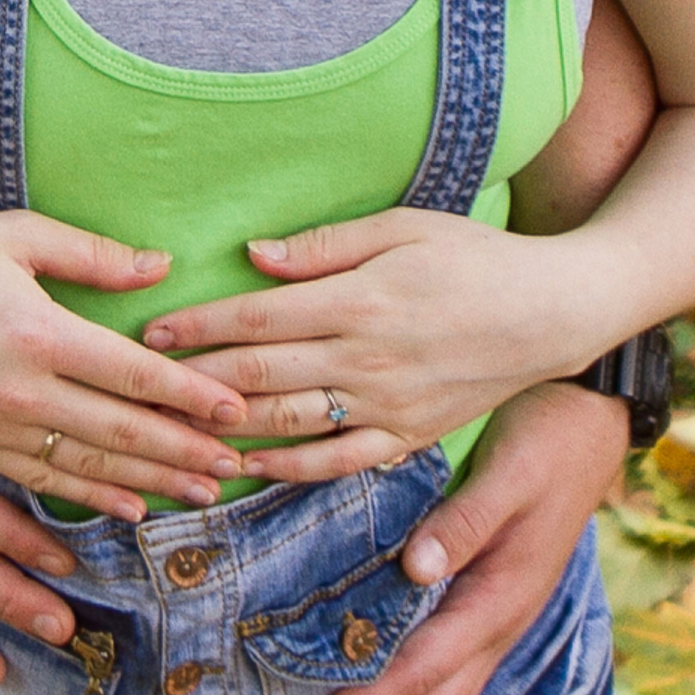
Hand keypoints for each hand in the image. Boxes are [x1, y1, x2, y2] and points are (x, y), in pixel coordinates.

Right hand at [0, 213, 247, 516]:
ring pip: (88, 468)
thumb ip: (92, 254)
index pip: (133, 373)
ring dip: (150, 483)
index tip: (235, 411)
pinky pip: (43, 483)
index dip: (190, 395)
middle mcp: (20, 390)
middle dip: (185, 451)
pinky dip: (92, 498)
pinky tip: (129, 507)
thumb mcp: (16, 235)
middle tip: (236, 467)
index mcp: (38, 331)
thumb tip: (161, 267)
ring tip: (202, 495)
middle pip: (121, 431)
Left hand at [142, 211, 608, 479]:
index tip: (152, 329)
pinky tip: (248, 465)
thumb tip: (254, 256)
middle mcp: (367, 360)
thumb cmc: (475, 256)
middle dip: (193, 380)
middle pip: (260, 377)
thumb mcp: (403, 226)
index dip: (199, 326)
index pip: (257, 319)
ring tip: (173, 429)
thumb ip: (325, 245)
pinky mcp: (408, 436)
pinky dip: (289, 468)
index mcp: (360, 300)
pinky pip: (338, 462)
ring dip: (226, 429)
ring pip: (289, 424)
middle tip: (140, 384)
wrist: (554, 312)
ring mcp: (388, 406)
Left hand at [294, 381, 629, 694]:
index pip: (424, 670)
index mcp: (500, 598)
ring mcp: (498, 617)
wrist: (591, 423)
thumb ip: (464, 522)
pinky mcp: (491, 602)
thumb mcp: (508, 474)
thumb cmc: (546, 442)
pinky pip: (445, 672)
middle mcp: (499, 622)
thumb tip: (416, 569)